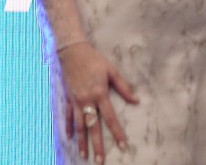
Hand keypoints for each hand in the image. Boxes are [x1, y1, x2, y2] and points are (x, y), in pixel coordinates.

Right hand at [58, 41, 138, 161]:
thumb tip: (136, 100)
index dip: (117, 132)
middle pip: (93, 127)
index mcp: (100, 94)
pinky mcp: (69, 98)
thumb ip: (123, 87)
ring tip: (84, 155)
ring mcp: (76, 101)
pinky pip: (69, 116)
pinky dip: (69, 127)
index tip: (122, 145)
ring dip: (82, 141)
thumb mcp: (111, 71)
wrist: (73, 52)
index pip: (110, 118)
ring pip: (79, 126)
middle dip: (97, 145)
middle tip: (100, 160)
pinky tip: (69, 138)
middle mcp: (87, 100)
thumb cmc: (94, 60)